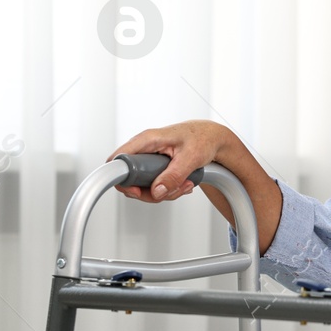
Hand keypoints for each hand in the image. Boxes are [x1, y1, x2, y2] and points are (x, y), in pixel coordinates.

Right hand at [108, 120, 230, 202]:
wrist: (211, 138)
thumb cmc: (202, 138)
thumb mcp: (190, 158)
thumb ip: (173, 176)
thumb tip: (156, 191)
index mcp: (147, 140)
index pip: (119, 158)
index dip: (121, 178)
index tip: (137, 191)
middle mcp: (144, 149)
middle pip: (130, 179)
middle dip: (151, 192)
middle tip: (171, 190)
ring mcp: (148, 159)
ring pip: (143, 186)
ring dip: (164, 192)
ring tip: (185, 184)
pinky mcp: (154, 166)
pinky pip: (153, 184)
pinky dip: (168, 189)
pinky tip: (183, 183)